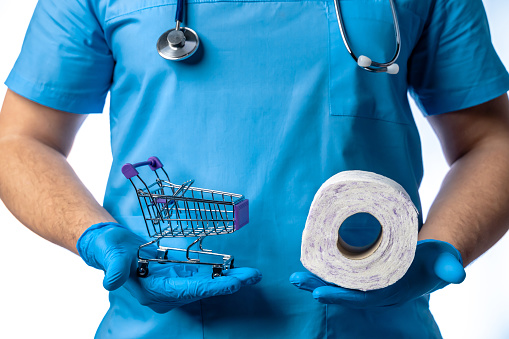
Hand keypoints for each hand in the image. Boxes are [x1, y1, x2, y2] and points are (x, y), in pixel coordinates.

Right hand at [77, 222, 261, 312]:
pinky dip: (218, 274)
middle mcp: (166, 293)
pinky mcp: (176, 275)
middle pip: (203, 290)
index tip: (234, 283)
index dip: (213, 287)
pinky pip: (201, 277)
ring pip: (205, 284)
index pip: (189, 291)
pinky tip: (233, 270)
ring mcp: (172, 285)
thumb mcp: (111, 254)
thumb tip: (112, 282)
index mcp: (153, 291)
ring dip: (228, 279)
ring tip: (251, 274)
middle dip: (229, 284)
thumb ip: (115, 267)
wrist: (109, 246)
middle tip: (253, 276)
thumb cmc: (109, 249)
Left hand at [290, 239, 465, 307]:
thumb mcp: (443, 261)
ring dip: (316, 280)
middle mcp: (375, 290)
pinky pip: (340, 275)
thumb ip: (449, 267)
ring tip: (294, 277)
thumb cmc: (434, 261)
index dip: (340, 297)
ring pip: (338, 284)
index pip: (361, 299)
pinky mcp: (363, 272)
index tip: (319, 294)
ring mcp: (368, 282)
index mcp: (389, 292)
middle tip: (295, 280)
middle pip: (343, 292)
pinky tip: (307, 265)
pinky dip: (323, 271)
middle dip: (319, 288)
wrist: (430, 259)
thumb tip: (456, 275)